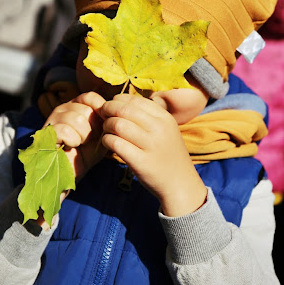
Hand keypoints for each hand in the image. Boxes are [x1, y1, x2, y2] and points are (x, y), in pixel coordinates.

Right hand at [44, 91, 105, 180]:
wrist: (66, 175)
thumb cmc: (83, 155)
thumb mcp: (100, 136)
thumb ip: (106, 122)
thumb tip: (111, 112)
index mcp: (76, 106)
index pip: (91, 97)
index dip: (100, 113)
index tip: (99, 130)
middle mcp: (63, 108)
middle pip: (86, 109)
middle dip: (92, 130)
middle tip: (85, 141)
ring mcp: (53, 119)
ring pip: (76, 119)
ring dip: (82, 137)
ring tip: (76, 144)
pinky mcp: (46, 132)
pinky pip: (65, 131)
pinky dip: (72, 142)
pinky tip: (69, 147)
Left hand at [100, 94, 206, 215]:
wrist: (180, 184)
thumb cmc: (168, 155)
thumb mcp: (166, 130)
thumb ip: (149, 116)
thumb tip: (122, 101)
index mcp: (165, 118)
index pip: (135, 100)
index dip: (118, 100)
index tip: (112, 105)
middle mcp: (159, 129)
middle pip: (124, 109)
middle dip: (108, 109)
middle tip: (103, 115)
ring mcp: (151, 146)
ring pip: (118, 125)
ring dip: (106, 125)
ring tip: (106, 130)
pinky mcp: (141, 162)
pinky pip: (116, 144)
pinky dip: (106, 140)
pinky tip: (107, 143)